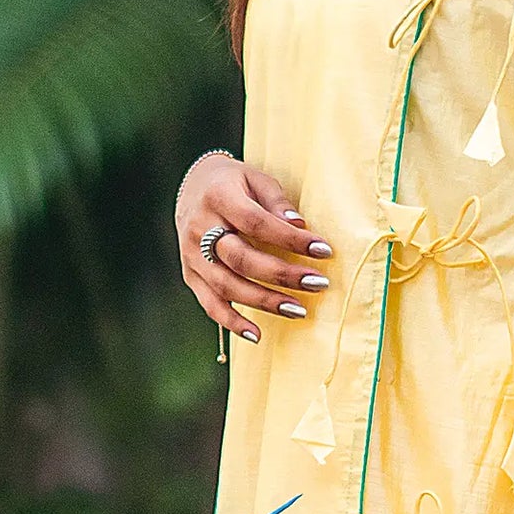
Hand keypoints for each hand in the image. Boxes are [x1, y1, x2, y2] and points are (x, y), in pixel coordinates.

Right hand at [177, 153, 331, 343]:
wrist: (193, 186)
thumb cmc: (234, 183)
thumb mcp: (257, 179)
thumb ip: (277, 202)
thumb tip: (299, 227)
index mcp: (218, 198)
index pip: (257, 223)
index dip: (290, 239)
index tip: (323, 250)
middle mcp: (199, 228)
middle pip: (242, 259)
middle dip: (282, 275)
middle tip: (317, 283)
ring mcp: (191, 255)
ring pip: (227, 286)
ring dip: (264, 302)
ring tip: (299, 311)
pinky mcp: (190, 275)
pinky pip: (210, 304)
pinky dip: (232, 322)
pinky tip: (257, 334)